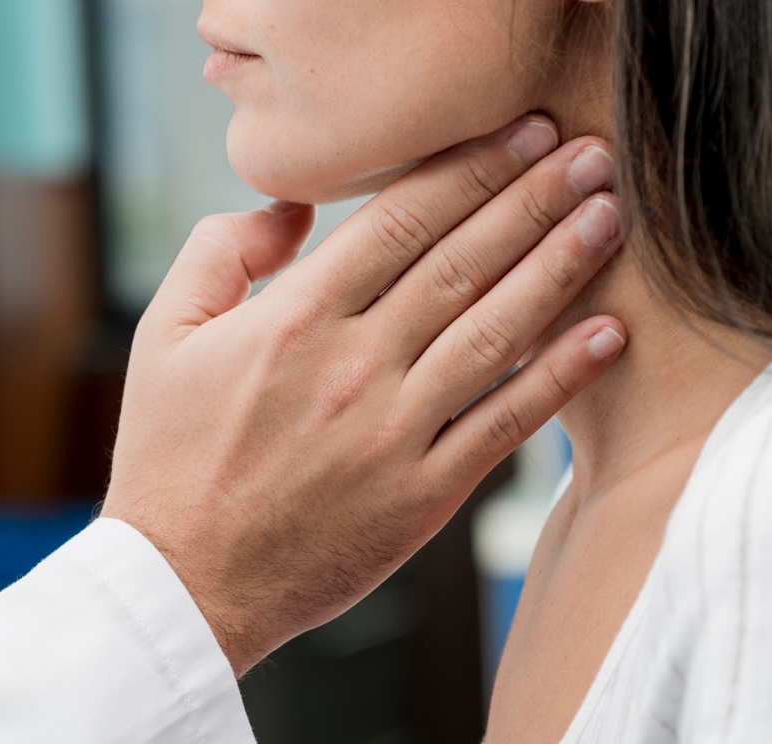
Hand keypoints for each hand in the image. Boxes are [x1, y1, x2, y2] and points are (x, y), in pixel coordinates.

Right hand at [102, 116, 627, 674]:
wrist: (184, 584)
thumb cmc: (169, 460)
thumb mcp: (163, 337)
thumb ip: (219, 252)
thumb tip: (290, 207)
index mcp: (292, 320)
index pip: (401, 221)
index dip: (471, 168)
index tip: (521, 132)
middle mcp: (353, 368)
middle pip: (462, 263)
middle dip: (534, 199)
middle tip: (589, 152)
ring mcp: (394, 434)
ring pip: (496, 332)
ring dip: (560, 268)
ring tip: (608, 218)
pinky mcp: (422, 497)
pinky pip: (504, 426)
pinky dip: (560, 377)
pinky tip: (605, 334)